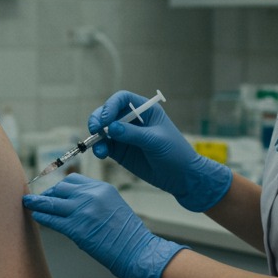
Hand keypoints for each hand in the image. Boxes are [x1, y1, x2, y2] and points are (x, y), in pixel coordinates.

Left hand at [23, 174, 184, 277]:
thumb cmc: (126, 234)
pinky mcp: (77, 228)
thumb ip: (93, 200)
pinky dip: (42, 217)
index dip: (59, 187)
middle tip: (39, 200)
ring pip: (52, 202)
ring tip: (27, 203)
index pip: (73, 180)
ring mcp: (83, 211)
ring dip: (37, 203)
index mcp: (101, 188)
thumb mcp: (112, 206)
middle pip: (60, 188)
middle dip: (48, 194)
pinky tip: (36, 216)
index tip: (52, 192)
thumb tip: (70, 203)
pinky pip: (52, 219)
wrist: (137, 251)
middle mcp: (91, 195)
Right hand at [88, 90, 231, 212]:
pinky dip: (99, 148)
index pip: (122, 99)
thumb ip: (133, 134)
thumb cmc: (175, 153)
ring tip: (98, 148)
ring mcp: (124, 136)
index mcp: (145, 110)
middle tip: (94, 129)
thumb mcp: (156, 141)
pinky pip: (105, 146)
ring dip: (96, 136)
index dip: (110, 105)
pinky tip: (100, 153)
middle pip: (108, 113)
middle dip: (98, 119)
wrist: (182, 177)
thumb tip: (111, 128)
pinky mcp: (120, 151)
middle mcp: (132, 120)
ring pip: (103, 130)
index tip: (105, 119)